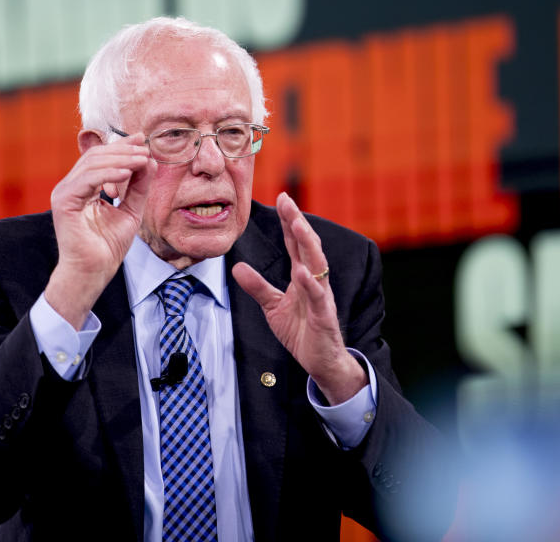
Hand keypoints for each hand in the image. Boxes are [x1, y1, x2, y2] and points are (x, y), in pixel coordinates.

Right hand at [45, 133, 155, 329]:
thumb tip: (149, 160)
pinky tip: (127, 173)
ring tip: (142, 160)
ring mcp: (64, 192)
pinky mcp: (64, 202)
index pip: (101, 158)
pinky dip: (108, 174)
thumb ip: (138, 186)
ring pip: (92, 164)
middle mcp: (71, 186)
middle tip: (145, 149)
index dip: (122, 146)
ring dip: (120, 159)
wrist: (95, 271)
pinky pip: (87, 180)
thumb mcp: (131, 209)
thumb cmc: (108, 245)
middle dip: (123, 150)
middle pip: (96, 156)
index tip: (143, 139)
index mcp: (83, 186)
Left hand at [232, 193, 366, 403]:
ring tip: (297, 224)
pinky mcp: (324, 316)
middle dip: (298, 222)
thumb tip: (236, 266)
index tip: (282, 198)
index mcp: (304, 276)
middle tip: (288, 199)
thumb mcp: (273, 306)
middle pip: (307, 246)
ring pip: (317, 264)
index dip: (289, 221)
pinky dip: (310, 283)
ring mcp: (322, 296)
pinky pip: (318, 297)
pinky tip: (302, 271)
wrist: (321, 361)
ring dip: (307, 243)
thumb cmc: (302, 331)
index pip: (296, 243)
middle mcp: (315, 281)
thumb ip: (257, 286)